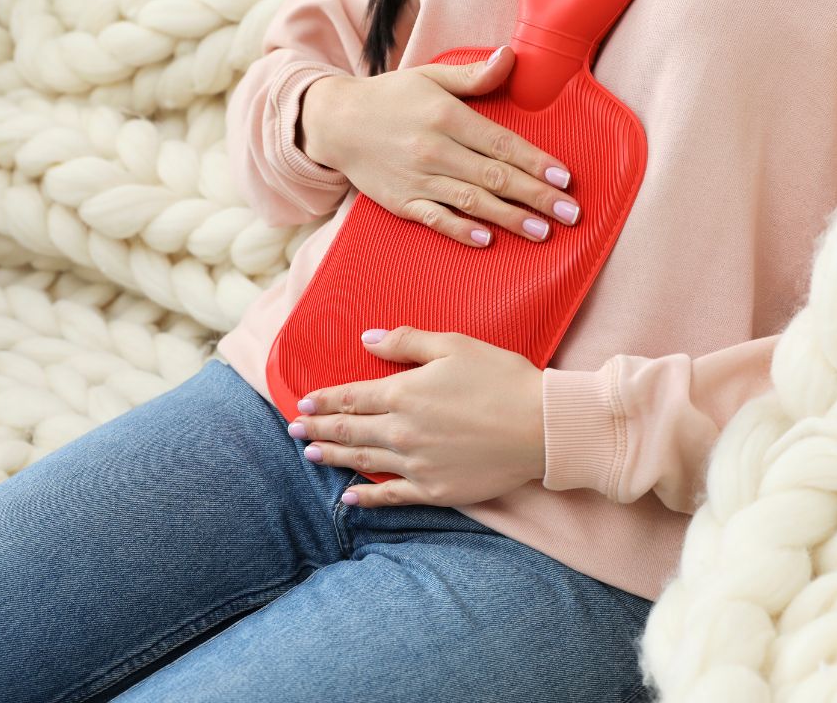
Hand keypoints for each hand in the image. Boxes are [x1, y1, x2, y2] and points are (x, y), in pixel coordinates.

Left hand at [290, 325, 545, 507]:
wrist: (541, 426)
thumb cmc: (502, 378)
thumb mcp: (454, 345)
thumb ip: (407, 341)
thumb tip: (369, 339)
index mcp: (404, 392)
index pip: (351, 397)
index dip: (325, 400)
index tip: (305, 402)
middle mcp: (402, 430)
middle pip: (348, 430)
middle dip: (317, 428)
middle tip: (295, 428)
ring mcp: (416, 464)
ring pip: (362, 461)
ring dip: (332, 457)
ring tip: (310, 453)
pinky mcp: (434, 489)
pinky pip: (391, 496)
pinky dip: (366, 497)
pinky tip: (348, 497)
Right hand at [299, 46, 581, 246]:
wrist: (336, 123)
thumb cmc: (390, 98)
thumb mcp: (430, 76)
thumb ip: (473, 75)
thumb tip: (510, 57)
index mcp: (446, 117)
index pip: (501, 144)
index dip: (535, 163)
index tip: (564, 178)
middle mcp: (434, 150)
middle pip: (494, 178)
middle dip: (536, 197)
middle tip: (571, 213)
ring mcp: (417, 179)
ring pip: (472, 202)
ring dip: (510, 219)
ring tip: (543, 232)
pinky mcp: (402, 202)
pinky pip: (435, 219)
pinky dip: (460, 230)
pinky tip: (486, 239)